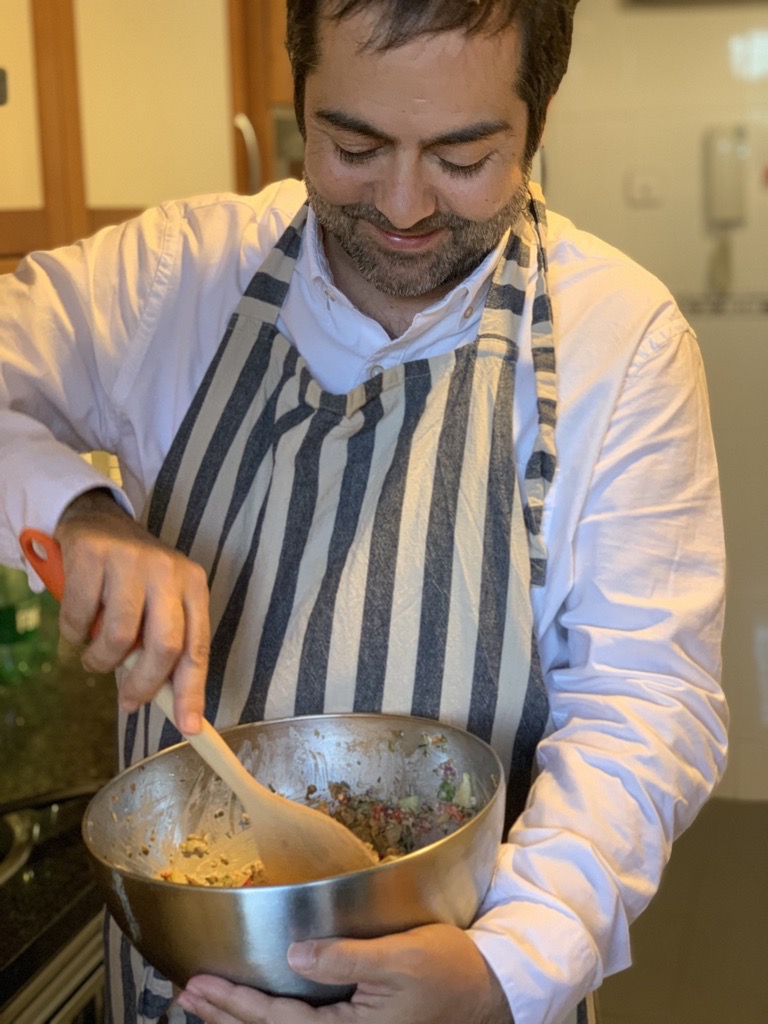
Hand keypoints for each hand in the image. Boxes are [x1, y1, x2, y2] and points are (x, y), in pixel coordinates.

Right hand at [54, 488, 208, 731]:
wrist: (98, 521)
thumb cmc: (133, 575)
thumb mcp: (159, 603)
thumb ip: (164, 645)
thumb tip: (169, 703)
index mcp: (193, 586)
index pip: (197, 646)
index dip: (193, 690)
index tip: (189, 726)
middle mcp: (168, 571)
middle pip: (164, 645)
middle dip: (145, 685)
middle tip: (129, 701)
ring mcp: (131, 560)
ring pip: (120, 636)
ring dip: (102, 661)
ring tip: (96, 660)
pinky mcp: (93, 555)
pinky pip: (80, 616)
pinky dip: (74, 635)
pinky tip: (77, 630)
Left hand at [175, 924, 513, 1023]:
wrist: (489, 991)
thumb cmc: (448, 970)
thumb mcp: (400, 957)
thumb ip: (344, 959)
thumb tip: (294, 954)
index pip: (277, 1022)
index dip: (235, 1004)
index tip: (200, 984)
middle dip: (226, 1017)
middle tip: (187, 995)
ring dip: (241, 1022)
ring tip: (205, 1006)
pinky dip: (271, 1021)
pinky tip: (257, 1011)